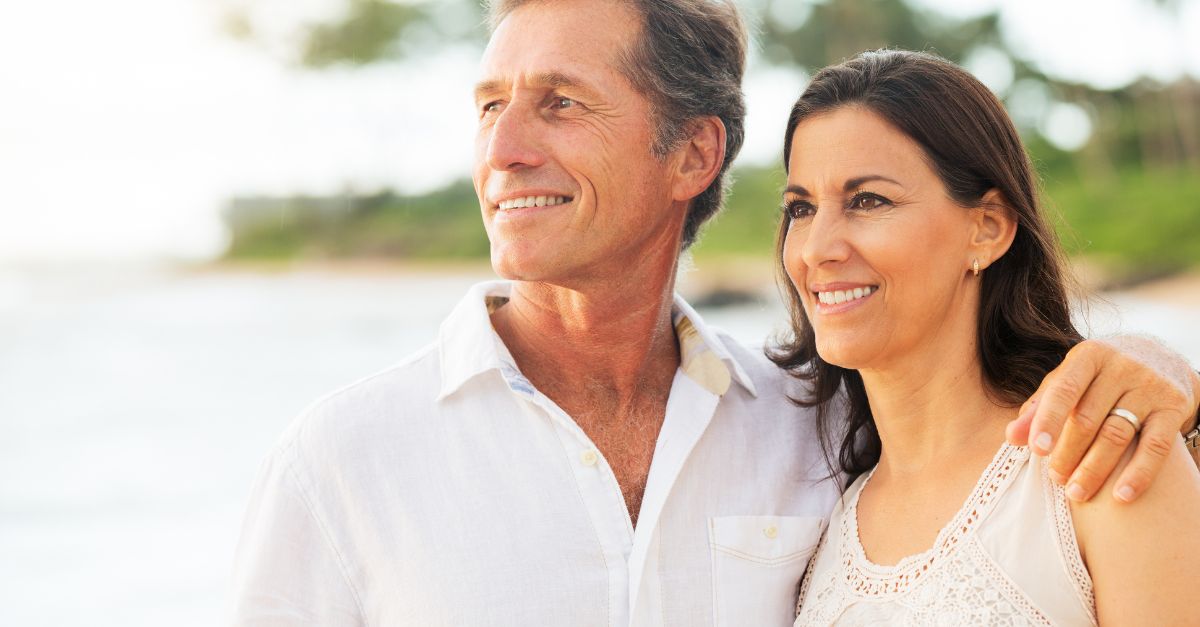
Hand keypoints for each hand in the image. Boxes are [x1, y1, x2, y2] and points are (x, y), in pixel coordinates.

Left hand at [1005, 335, 1199, 502]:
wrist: (1163, 359)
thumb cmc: (1100, 376)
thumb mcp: (1069, 381)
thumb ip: (1039, 406)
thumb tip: (1011, 437)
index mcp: (1088, 356)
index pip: (1064, 390)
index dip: (1048, 420)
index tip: (1036, 449)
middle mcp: (1121, 366)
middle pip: (1088, 418)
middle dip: (1068, 453)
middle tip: (1055, 479)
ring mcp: (1150, 386)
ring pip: (1117, 434)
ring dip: (1094, 469)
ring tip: (1076, 493)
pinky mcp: (1174, 407)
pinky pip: (1155, 446)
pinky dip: (1138, 474)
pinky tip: (1122, 497)